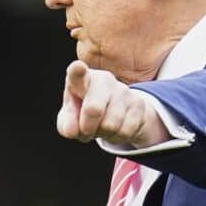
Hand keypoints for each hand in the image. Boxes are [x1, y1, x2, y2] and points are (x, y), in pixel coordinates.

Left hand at [56, 61, 170, 146]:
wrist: (115, 115)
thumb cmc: (85, 113)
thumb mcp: (70, 120)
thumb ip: (66, 124)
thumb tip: (72, 130)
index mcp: (81, 80)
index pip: (77, 74)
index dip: (77, 71)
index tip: (78, 67)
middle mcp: (103, 80)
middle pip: (94, 109)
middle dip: (88, 127)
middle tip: (86, 129)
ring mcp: (123, 90)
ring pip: (111, 125)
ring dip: (104, 134)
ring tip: (102, 126)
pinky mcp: (138, 103)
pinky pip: (126, 131)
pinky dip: (117, 137)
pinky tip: (116, 128)